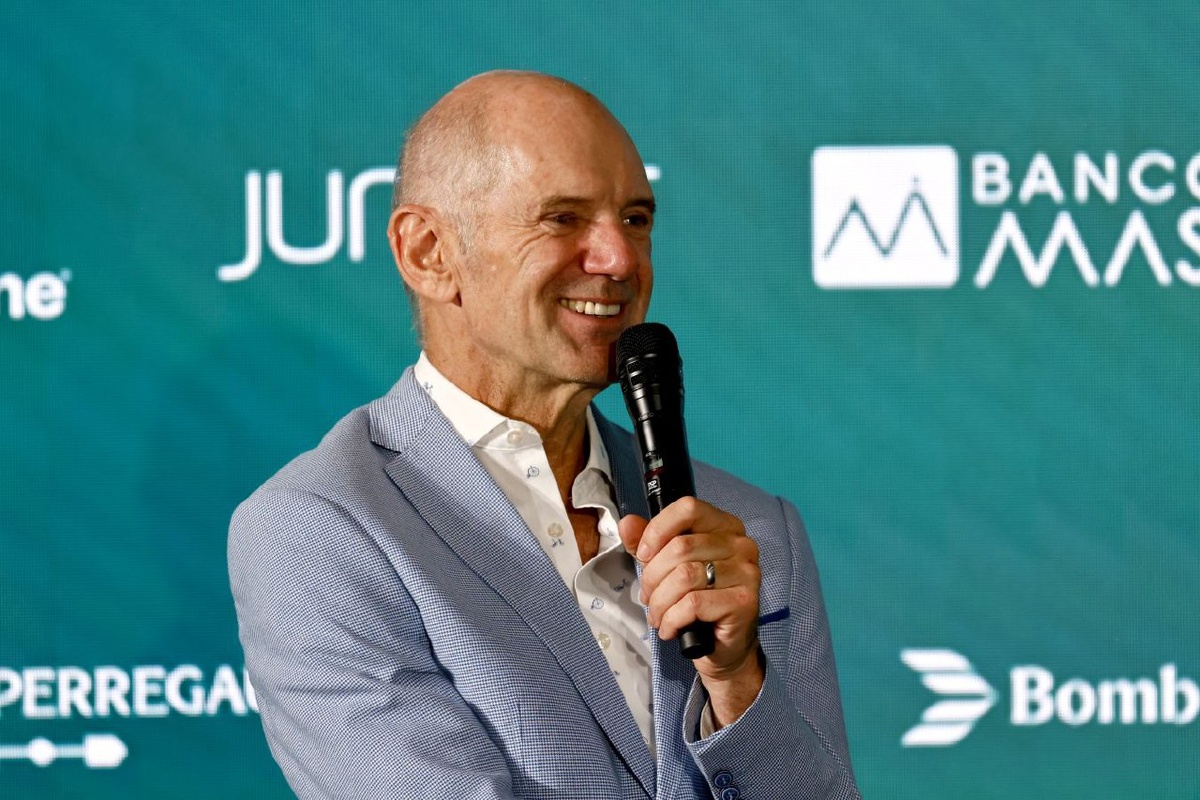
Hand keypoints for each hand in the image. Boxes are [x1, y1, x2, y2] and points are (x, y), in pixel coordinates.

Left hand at [619, 497, 763, 725]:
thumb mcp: (667, 568)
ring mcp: (746, 572)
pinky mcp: (744, 601)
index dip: (658, 529)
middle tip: (648, 598)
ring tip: (658, 616)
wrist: (723, 648)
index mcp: (724, 526)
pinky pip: (693, 604)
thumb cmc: (696, 602)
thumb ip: (647, 543)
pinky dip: (671, 619)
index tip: (644, 555)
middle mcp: (741, 544)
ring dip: (660, 602)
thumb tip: (627, 523)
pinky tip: (670, 628)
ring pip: (684, 577)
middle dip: (653, 577)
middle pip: (680, 547)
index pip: (688, 508)